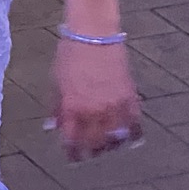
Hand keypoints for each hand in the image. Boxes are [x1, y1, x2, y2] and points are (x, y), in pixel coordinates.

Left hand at [50, 40, 142, 161]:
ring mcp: (114, 106)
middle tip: (89, 154)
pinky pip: (134, 124)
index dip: (73, 153)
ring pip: (116, 139)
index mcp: (73, 108)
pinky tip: (128, 139)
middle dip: (91, 152)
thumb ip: (57, 108)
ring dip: (110, 146)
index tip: (72, 157)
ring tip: (106, 147)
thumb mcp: (56, 82)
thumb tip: (54, 127)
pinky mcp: (130, 97)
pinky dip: (131, 134)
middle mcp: (94, 111)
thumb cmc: (70, 53)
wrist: (94, 32)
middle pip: (95, 144)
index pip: (73, 141)